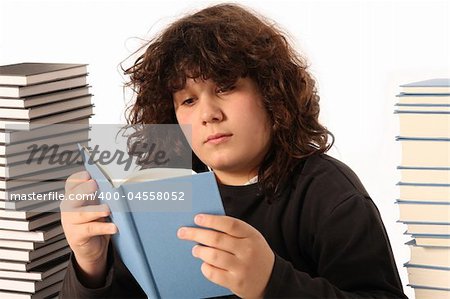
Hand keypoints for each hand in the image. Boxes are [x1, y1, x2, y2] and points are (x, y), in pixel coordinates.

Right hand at [60, 171, 116, 286]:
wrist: (91, 247)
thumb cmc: (94, 221)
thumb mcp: (96, 205)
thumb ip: (101, 194)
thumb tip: (117, 182)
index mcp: (73, 197)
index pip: (71, 183)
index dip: (78, 178)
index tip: (88, 175)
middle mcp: (69, 208)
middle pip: (73, 196)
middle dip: (83, 190)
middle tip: (94, 185)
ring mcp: (70, 222)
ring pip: (81, 214)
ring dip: (95, 210)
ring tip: (107, 209)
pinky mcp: (76, 235)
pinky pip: (90, 230)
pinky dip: (103, 228)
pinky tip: (113, 227)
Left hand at [177, 214, 274, 298]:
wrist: (272, 279)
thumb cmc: (255, 253)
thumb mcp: (251, 237)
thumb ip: (233, 231)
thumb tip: (205, 224)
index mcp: (251, 235)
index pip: (229, 224)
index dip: (211, 220)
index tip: (197, 218)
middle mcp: (247, 250)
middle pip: (217, 239)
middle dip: (196, 234)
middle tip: (183, 232)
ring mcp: (242, 267)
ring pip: (213, 256)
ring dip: (200, 251)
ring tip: (195, 249)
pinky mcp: (236, 282)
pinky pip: (214, 273)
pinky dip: (205, 267)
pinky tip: (204, 264)